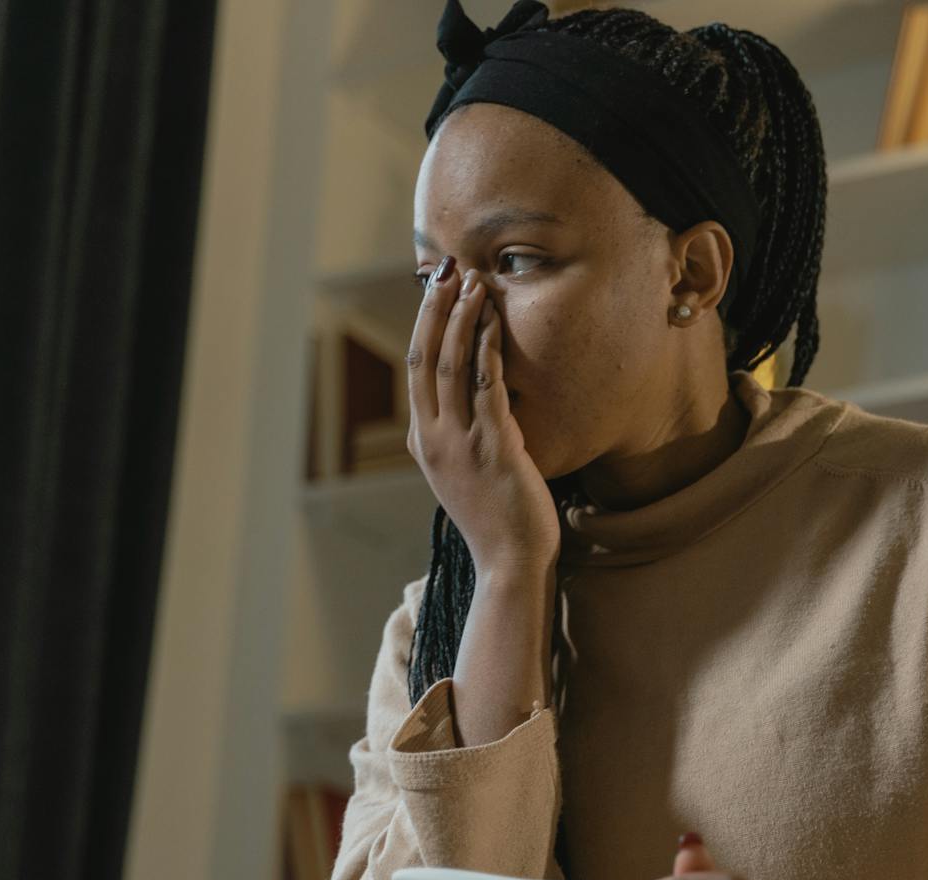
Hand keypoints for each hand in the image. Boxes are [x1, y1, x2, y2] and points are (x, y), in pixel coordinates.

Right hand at [406, 257, 559, 573]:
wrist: (510, 561)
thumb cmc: (498, 518)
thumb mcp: (465, 473)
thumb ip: (460, 438)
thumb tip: (468, 407)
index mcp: (425, 441)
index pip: (417, 369)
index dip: (424, 325)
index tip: (435, 290)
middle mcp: (434, 437)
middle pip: (426, 358)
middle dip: (435, 309)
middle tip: (448, 270)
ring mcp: (460, 442)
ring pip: (451, 365)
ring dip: (461, 319)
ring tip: (474, 284)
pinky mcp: (493, 448)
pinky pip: (486, 387)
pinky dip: (488, 350)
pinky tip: (495, 324)